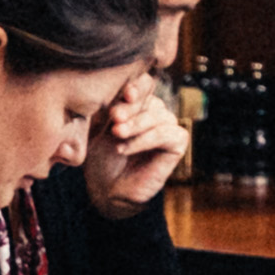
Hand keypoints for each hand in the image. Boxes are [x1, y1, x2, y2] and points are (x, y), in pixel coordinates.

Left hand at [83, 73, 191, 216]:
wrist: (107, 190)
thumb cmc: (100, 158)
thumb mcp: (98, 129)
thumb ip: (105, 109)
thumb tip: (102, 91)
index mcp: (137, 102)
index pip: (143, 84)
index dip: (137, 86)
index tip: (125, 94)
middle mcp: (154, 111)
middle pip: (150, 98)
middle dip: (131, 107)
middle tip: (115, 116)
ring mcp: (167, 126)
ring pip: (158, 115)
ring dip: (136, 124)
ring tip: (116, 134)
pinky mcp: (177, 144)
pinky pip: (166, 134)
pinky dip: (145, 140)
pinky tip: (124, 149)